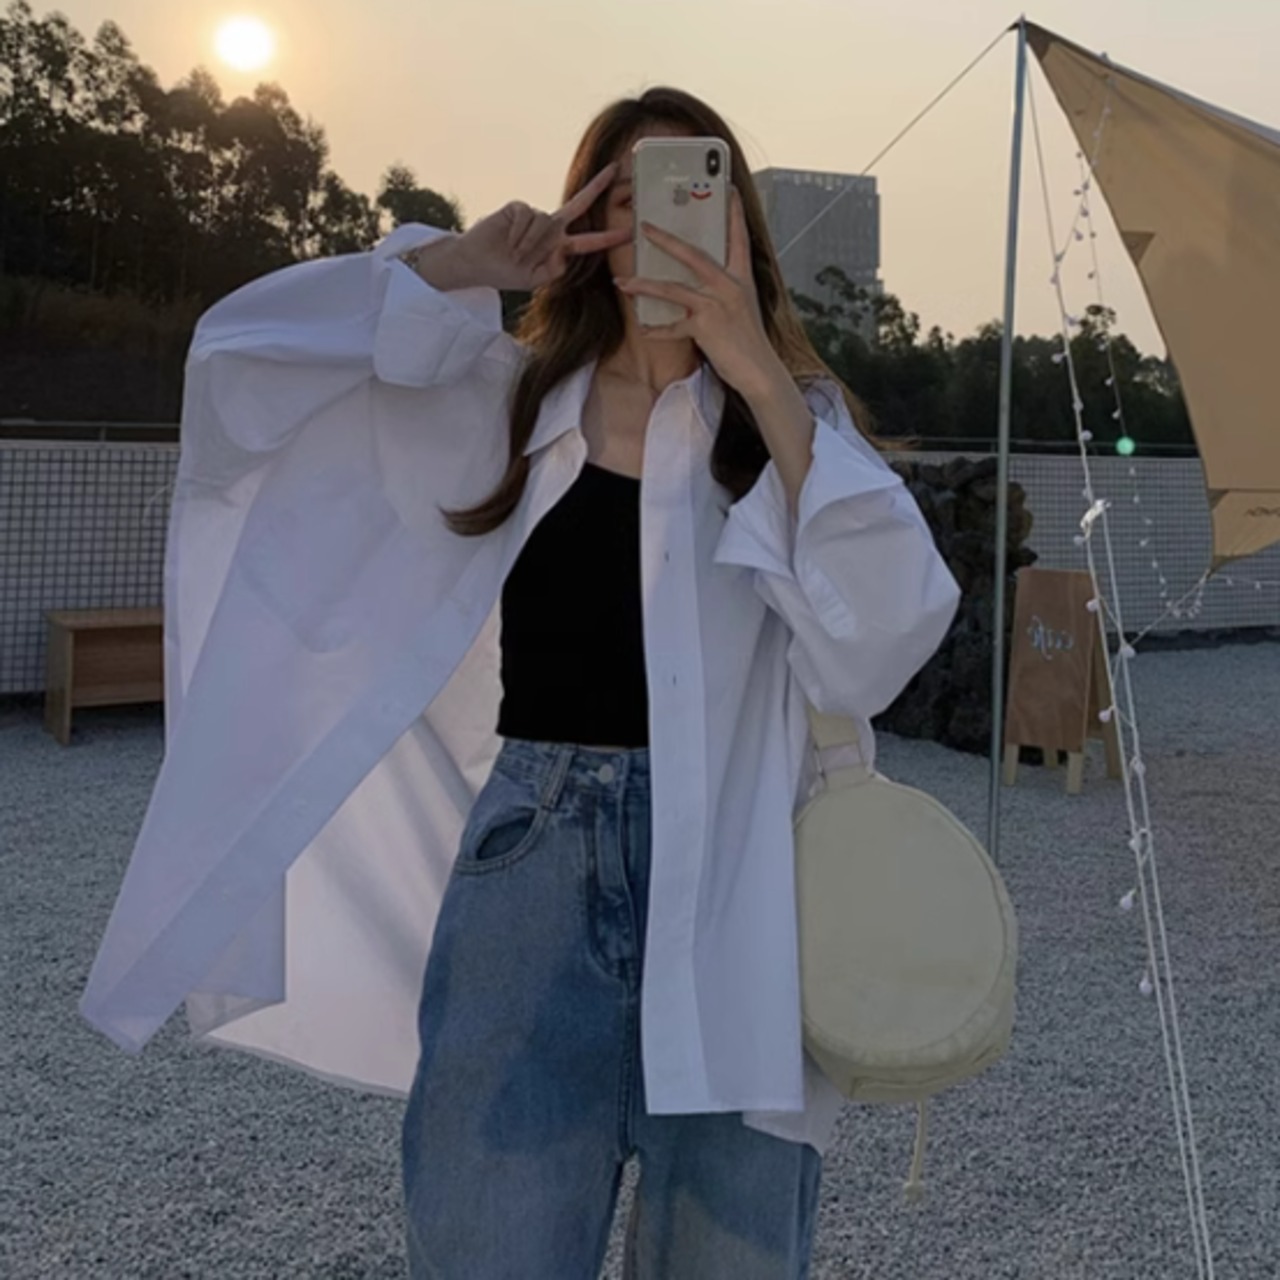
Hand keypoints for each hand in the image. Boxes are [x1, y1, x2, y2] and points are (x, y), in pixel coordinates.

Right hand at [448, 164, 630, 291]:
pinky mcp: (519, 207)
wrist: (477, 263)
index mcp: (559, 247)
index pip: (589, 241)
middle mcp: (552, 228)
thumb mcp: (533, 280)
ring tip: (515, 254)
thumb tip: (564, 254)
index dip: (608, 238)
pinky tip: (509, 241)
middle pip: (579, 204)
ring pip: (545, 223)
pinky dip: (519, 233)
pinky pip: (528, 216)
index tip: (630, 233)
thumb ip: (553, 270)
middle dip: (597, 187)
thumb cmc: (505, 273)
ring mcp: (536, 216)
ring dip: (530, 243)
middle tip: (615, 170)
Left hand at [613, 189, 784, 399]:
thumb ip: (726, 288)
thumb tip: (705, 275)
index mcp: (742, 277)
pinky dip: (656, 329)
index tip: (727, 188)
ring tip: (623, 283)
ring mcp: (716, 306)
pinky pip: (673, 327)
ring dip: (645, 286)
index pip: (739, 237)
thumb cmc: (749, 340)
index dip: (733, 212)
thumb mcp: (743, 306)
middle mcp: (730, 286)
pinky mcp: (705, 328)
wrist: (760, 371)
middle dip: (666, 240)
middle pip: (693, 255)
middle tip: (645, 226)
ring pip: (673, 289)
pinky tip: (642, 328)